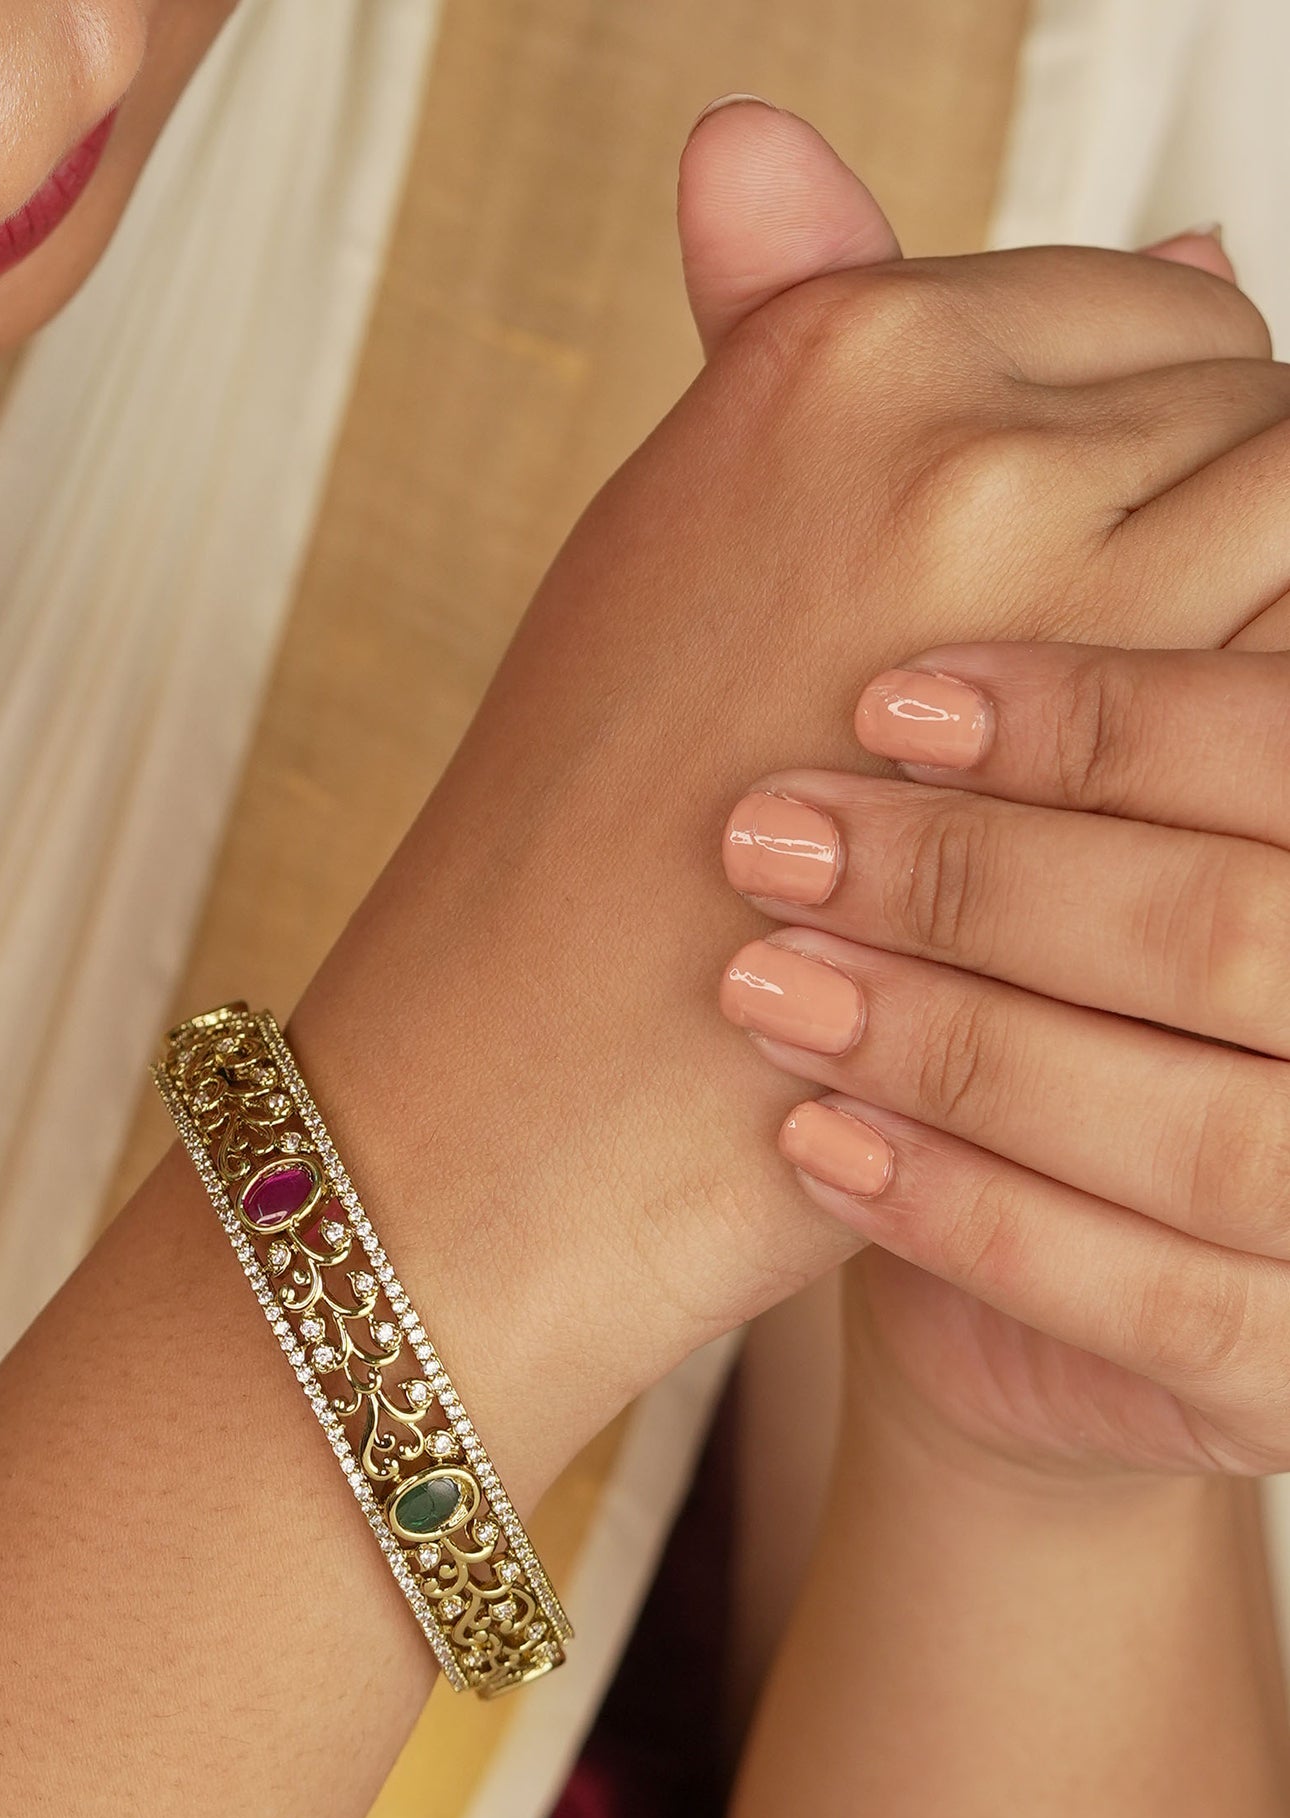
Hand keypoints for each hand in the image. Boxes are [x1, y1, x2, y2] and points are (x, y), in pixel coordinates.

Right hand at [299, 101, 1289, 1489]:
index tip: (1070, 600)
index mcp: (830, 346)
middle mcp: (943, 418)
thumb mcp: (692, 546)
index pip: (1147, 314)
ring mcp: (1042, 578)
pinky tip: (1148, 842)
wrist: (522, 1089)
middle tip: (1081, 706)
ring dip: (1248, 636)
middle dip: (1207, 543)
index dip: (1140, 469)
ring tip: (1119, 784)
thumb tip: (1182, 225)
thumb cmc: (595, 854)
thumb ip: (867, 350)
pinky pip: (1287, 668)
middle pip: (1242, 401)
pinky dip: (1251, 740)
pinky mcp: (1116, 756)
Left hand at [718, 638, 1289, 1473]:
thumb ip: (1051, 627)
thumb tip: (814, 326)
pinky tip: (812, 1141)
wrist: (1025, 1270)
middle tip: (773, 833)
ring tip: (765, 979)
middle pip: (1238, 933)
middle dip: (991, 882)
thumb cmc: (1048, 989)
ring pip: (1203, 1130)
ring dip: (960, 1044)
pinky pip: (1151, 1303)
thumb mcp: (1070, 819)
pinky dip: (970, 1214)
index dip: (1107, 720)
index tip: (892, 696)